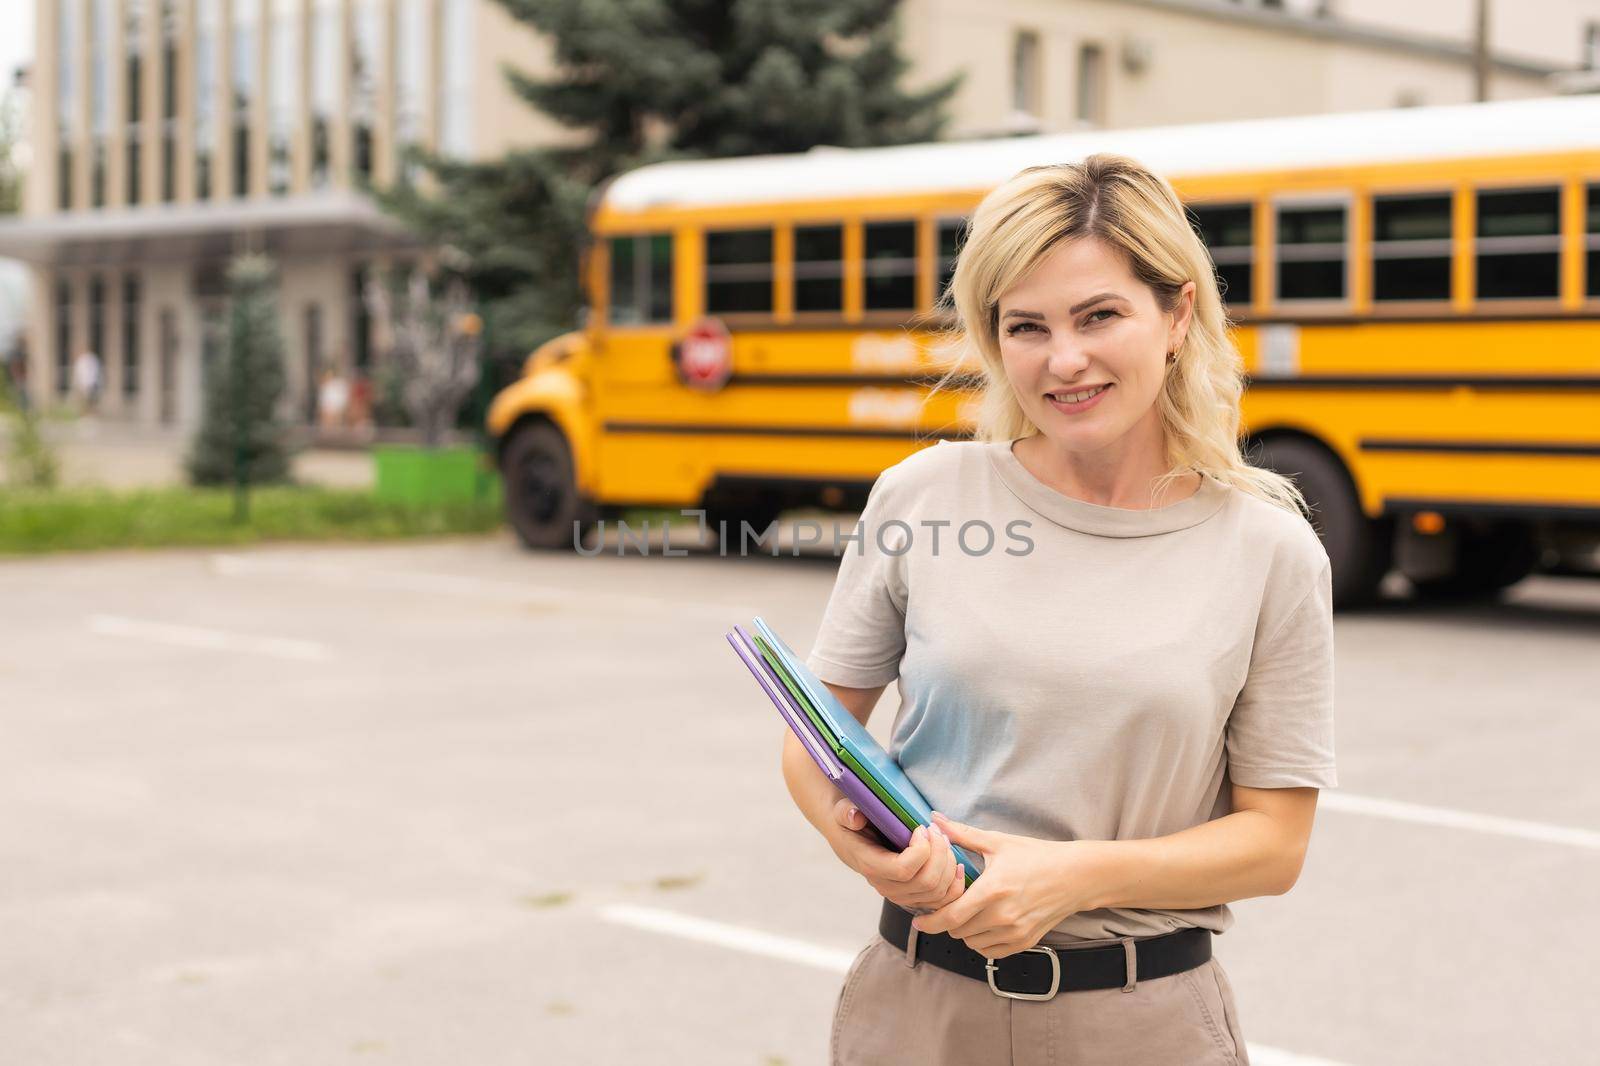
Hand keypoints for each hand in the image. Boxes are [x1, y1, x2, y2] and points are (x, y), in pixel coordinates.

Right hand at [819, 798, 965, 912]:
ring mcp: (901, 896)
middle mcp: (886, 887)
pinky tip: (955, 862)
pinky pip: (944, 901)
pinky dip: (955, 883)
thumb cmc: (850, 821)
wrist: (851, 838)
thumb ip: (846, 812)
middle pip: (927, 882)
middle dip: (940, 853)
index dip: (921, 849)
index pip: (904, 869)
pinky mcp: (914, 897)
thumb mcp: (842, 811)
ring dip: (948, 864)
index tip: (921, 828)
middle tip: (937, 831)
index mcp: (871, 866)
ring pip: (938, 892)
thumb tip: (854, 816)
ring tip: (944, 841)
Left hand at [908, 811, 1101, 959]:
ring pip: (972, 943)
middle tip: (946, 907)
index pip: (951, 917)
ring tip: (966, 913)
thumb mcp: (998, 842)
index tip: (919, 920)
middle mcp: (1003, 915)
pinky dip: (981, 942)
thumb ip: (962, 834)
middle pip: (958, 932)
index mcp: (993, 890)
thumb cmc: (1037, 856)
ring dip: (963, 932)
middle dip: (947, 922)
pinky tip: (982, 925)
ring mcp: (1015, 931)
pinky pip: (991, 951)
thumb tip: (934, 819)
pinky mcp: (1025, 941)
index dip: (930, 922)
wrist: (1076, 876)